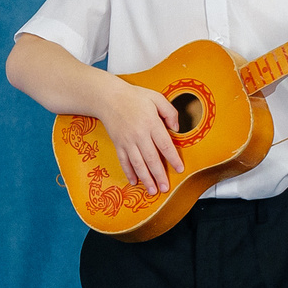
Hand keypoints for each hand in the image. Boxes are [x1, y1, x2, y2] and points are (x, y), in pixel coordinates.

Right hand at [97, 76, 185, 195]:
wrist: (108, 97)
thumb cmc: (134, 96)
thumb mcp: (156, 98)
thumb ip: (170, 111)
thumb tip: (177, 128)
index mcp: (151, 123)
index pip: (165, 145)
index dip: (173, 159)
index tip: (180, 169)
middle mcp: (139, 135)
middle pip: (151, 159)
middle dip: (159, 175)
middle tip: (165, 188)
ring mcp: (127, 141)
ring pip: (138, 163)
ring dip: (145, 179)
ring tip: (152, 190)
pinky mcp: (118, 144)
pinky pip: (124, 161)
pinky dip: (129, 172)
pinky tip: (134, 182)